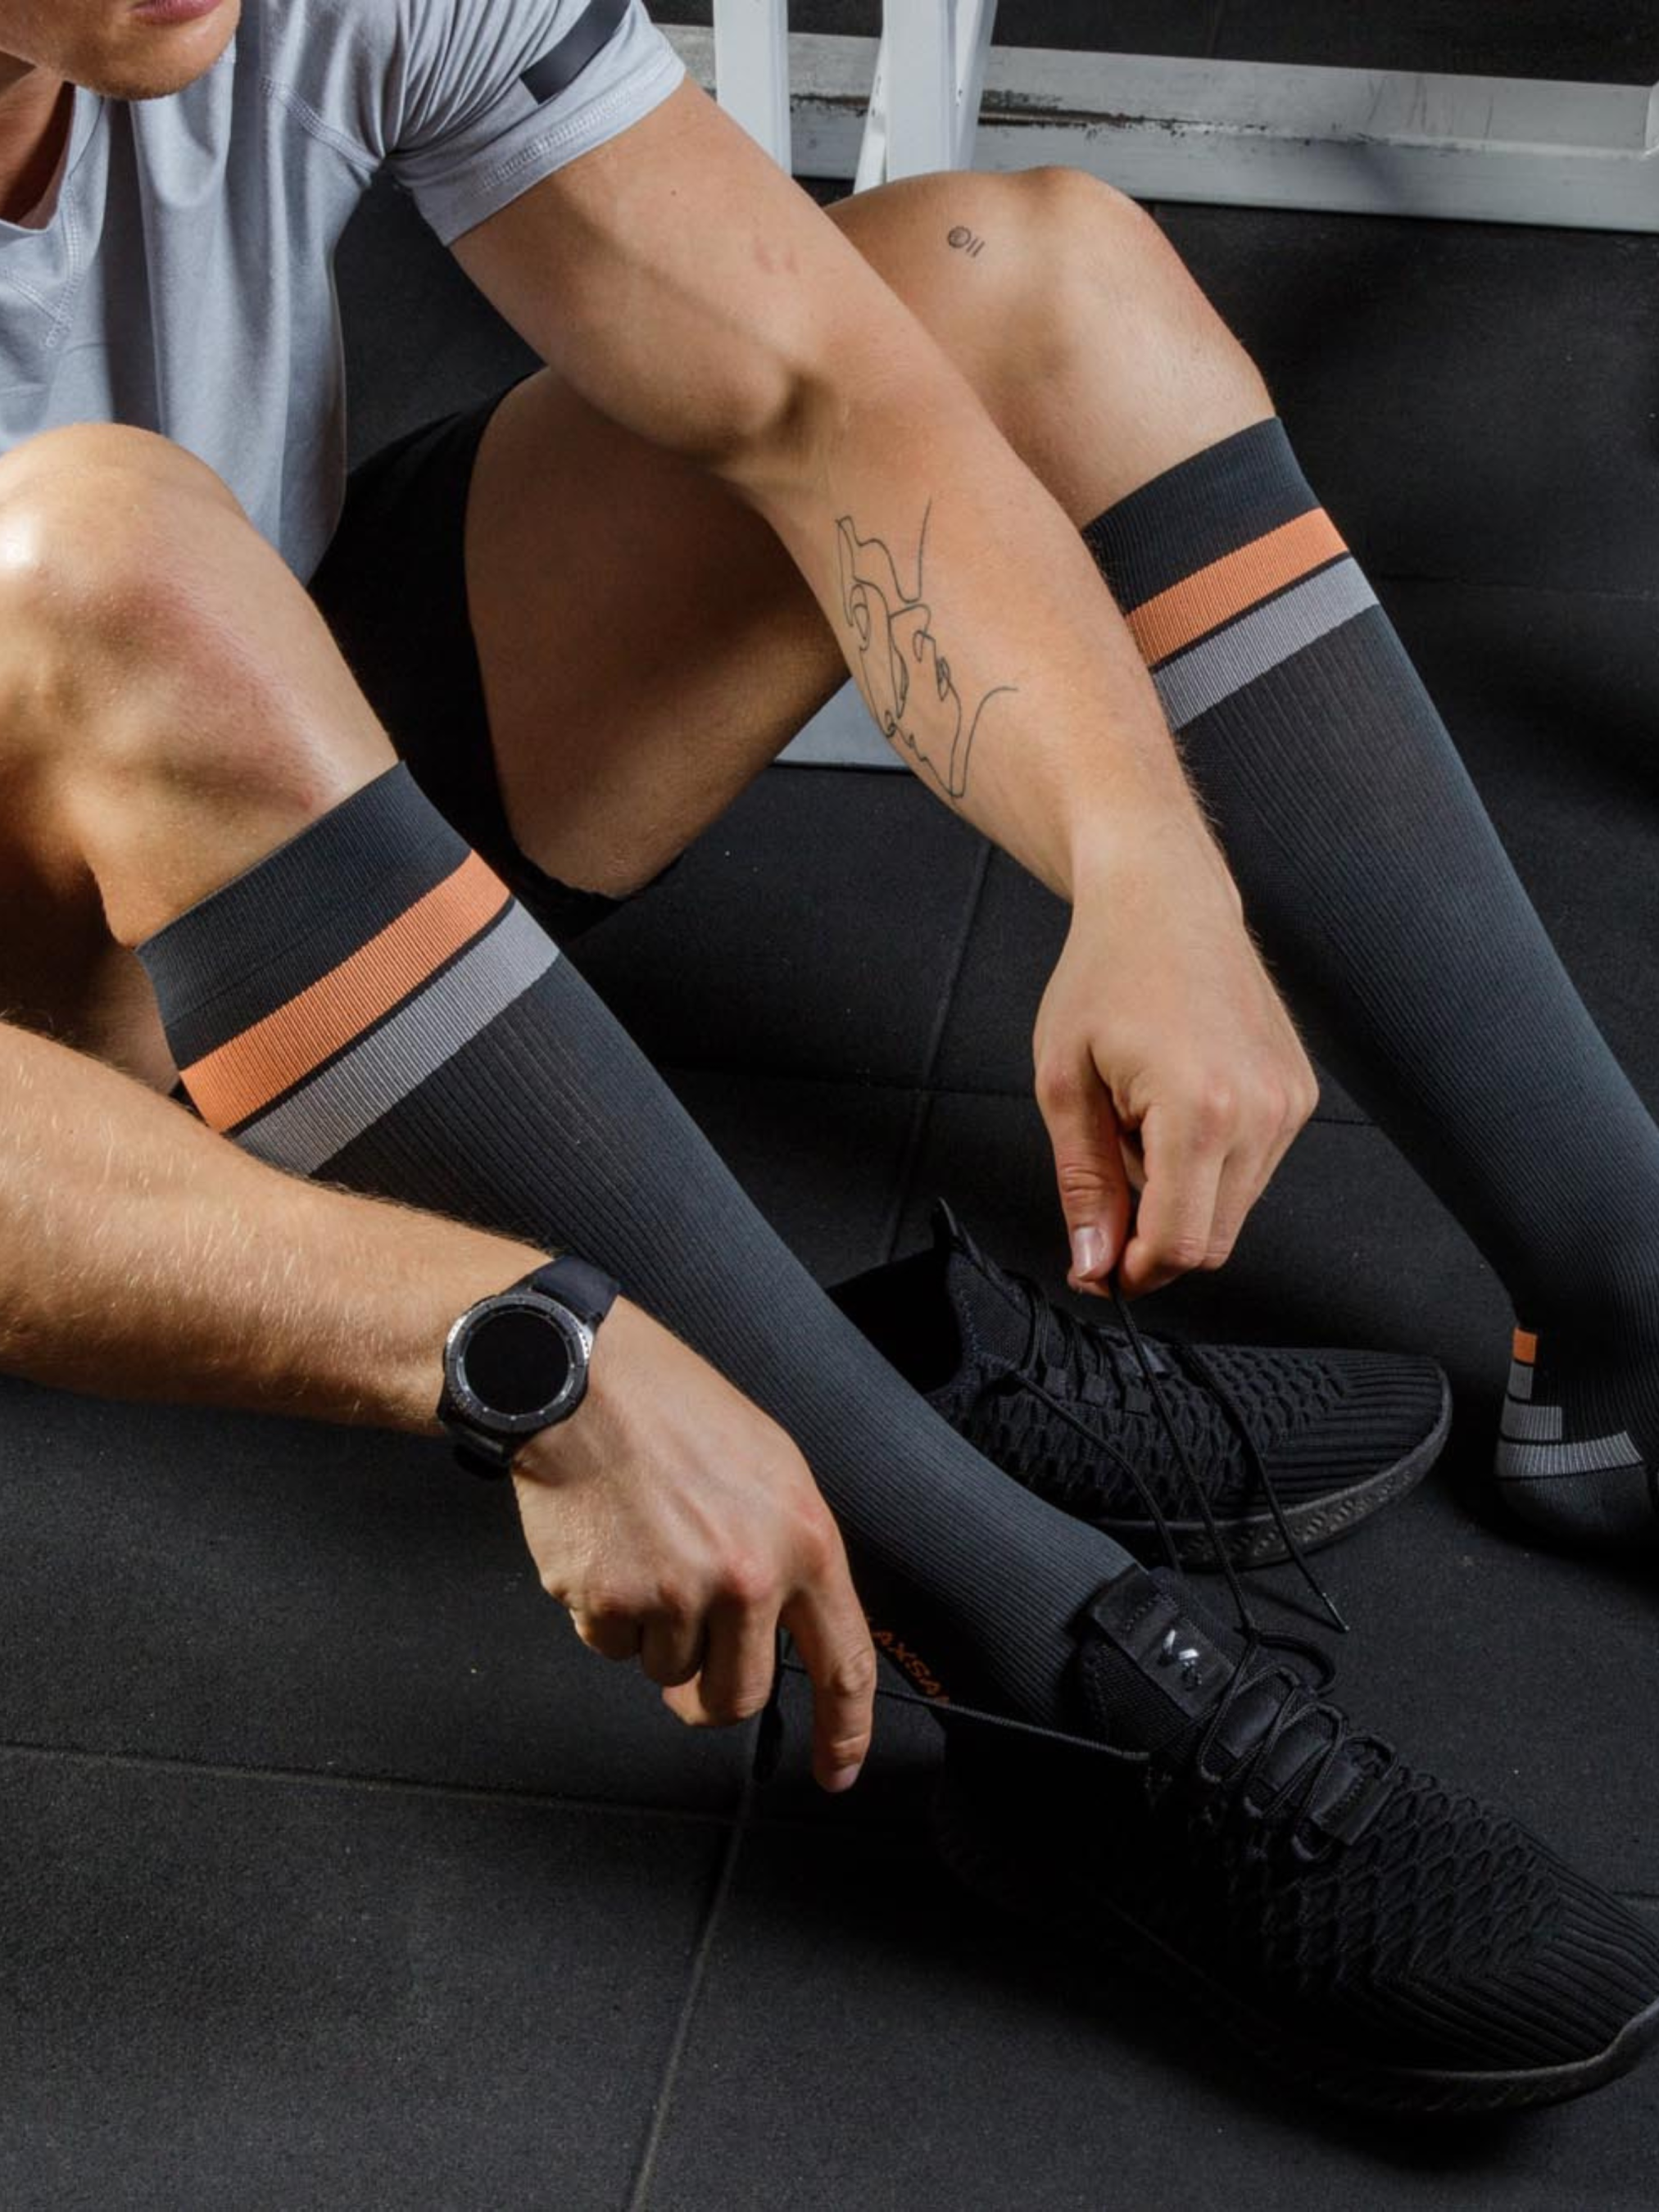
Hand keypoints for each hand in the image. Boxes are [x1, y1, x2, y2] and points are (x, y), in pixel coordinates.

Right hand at [510, 1298, 875, 1791]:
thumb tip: (797, 1629)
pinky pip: (612, 1646)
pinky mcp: (607, 1602)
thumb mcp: (773, 1468)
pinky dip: (606, 1614)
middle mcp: (746, 1577)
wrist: (583, 1382)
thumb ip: (792, 1554)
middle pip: (741, 1696)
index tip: (837, 1770)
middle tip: (692, 1651)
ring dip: (656, 1634)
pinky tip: (608, 1548)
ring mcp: (675, 1594)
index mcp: (803, 1541)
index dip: (843, 1732)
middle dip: (713, 1689)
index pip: (844, 1663)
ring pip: (670, 1672)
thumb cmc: (677, 1411)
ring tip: (645, 1552)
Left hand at [1033, 821, 1316, 1299]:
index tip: (1099, 1269)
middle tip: (1106, 1190)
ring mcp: (1290, 1103)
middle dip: (1154, 1238)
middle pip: (1213, 1240)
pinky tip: (1175, 1107)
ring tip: (1140, 1123)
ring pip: (1234, 1209)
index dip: (1134, 1272)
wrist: (1165, 899)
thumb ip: (1084, 1184)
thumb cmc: (1107, 973)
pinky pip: (1253, 1169)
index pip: (1180, 1245)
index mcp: (1201, 1110)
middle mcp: (1262, 1111)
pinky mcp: (1300, 1094)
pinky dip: (1208, 1163)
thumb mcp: (1065, 1083)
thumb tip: (1095, 1262)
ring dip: (1181, 1195)